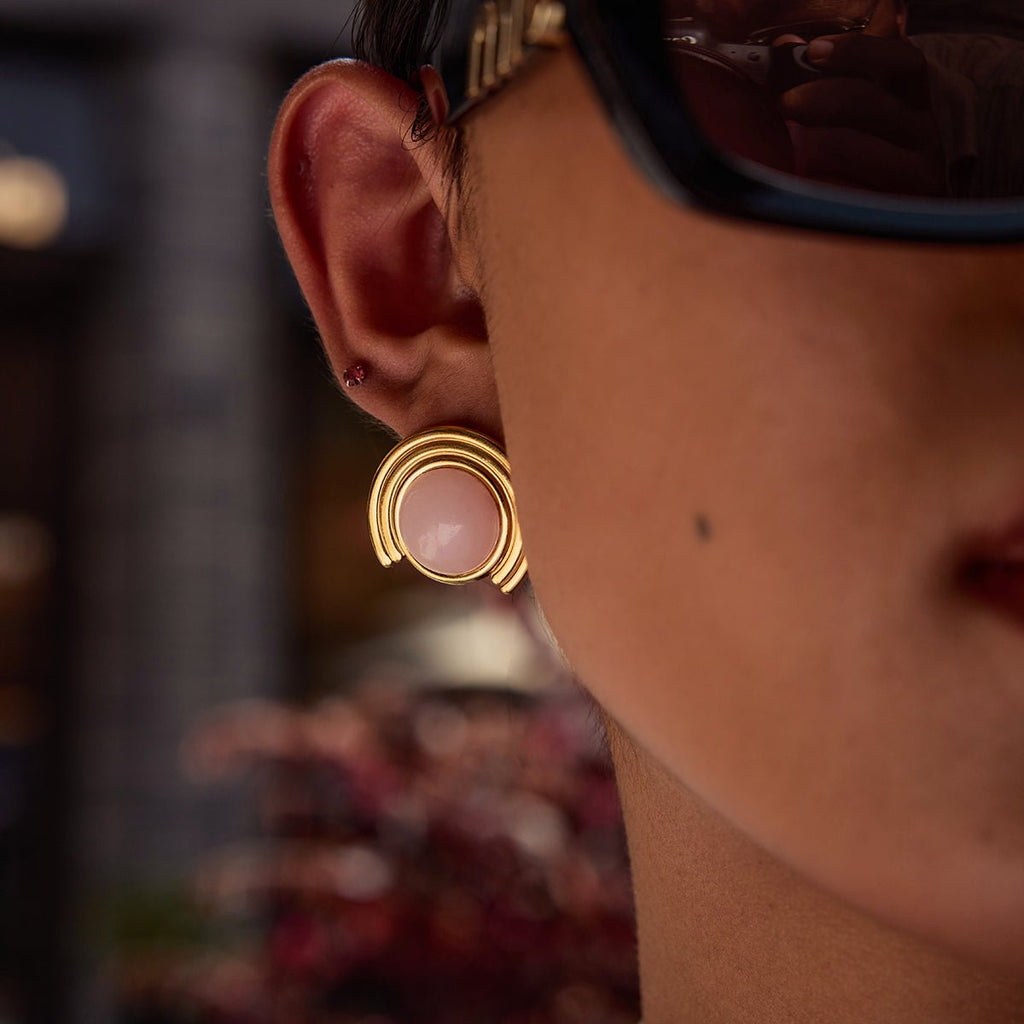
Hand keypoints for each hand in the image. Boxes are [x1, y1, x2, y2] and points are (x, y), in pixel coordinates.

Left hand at [776, 32, 946, 195]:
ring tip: (796, 148)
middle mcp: (922, 131)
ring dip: (820, 141)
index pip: (902, 61)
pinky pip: (857, 191)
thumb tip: (786, 46)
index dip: (860, 50)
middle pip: (874, 101)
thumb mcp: (855, 123)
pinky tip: (810, 181)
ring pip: (861, 146)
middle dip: (823, 96)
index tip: (815, 50)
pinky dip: (829, 183)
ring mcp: (918, 170)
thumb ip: (825, 83)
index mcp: (912, 104)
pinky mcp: (901, 208)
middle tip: (786, 103)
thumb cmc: (868, 172)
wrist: (898, 240)